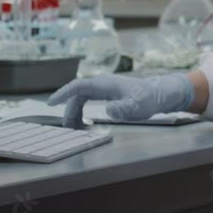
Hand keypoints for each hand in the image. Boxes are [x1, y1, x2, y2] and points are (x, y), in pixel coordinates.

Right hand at [47, 73, 194, 128]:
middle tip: (68, 128)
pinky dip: (82, 111)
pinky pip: (87, 101)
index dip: (63, 94)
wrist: (161, 94)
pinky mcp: (107, 93)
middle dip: (69, 110)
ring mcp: (104, 88)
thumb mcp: (137, 107)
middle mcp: (102, 83)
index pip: (78, 86)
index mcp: (105, 84)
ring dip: (75, 112)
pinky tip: (83, 123)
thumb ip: (123, 108)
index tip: (51, 103)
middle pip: (77, 95)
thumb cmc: (149, 99)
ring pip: (81, 98)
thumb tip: (108, 110)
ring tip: (75, 128)